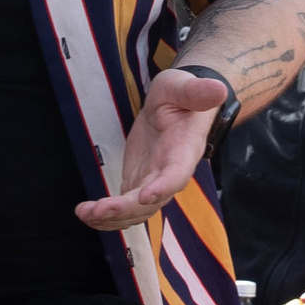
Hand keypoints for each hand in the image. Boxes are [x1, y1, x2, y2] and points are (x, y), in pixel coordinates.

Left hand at [75, 67, 225, 231]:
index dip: (163, 187)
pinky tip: (85, 213)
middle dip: (125, 209)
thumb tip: (219, 90)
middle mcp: (170, 173)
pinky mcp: (138, 182)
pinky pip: (124, 207)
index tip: (146, 196)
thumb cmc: (182, 94)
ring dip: (111, 218)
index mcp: (184, 150)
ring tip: (85, 213)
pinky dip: (105, 214)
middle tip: (99, 209)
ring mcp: (153, 181)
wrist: (176, 105)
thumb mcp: (184, 86)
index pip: (177, 174)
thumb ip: (198, 92)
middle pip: (152, 201)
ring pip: (136, 211)